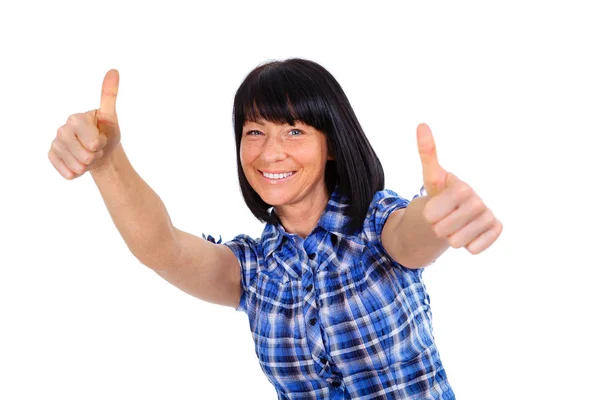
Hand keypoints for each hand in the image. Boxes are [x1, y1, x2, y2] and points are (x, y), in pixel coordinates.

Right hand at [48, 69, 120, 178]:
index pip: (92, 142)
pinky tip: (79, 163)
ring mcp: (56, 143)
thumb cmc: (106, 133)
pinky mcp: (52, 157)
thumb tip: (114, 71)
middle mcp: (62, 129)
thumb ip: (109, 95)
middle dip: (96, 155)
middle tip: (96, 148)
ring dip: (89, 165)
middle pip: (85, 156)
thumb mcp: (111, 117)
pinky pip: (68, 173)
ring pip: (78, 166)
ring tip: (89, 155)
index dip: (101, 144)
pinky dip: (78, 172)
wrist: (100, 152)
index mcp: (76, 118)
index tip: (101, 139)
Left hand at [416, 123, 502, 254]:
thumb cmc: (441, 193)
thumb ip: (427, 153)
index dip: (430, 215)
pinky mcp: (496, 228)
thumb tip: (421, 124)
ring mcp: (489, 214)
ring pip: (459, 241)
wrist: (456, 211)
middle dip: (438, 228)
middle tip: (441, 220)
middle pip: (446, 229)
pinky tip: (468, 234)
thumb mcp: (430, 177)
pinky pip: (476, 248)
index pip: (436, 211)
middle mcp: (478, 199)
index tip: (430, 212)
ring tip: (453, 227)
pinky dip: (468, 245)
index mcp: (461, 187)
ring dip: (450, 238)